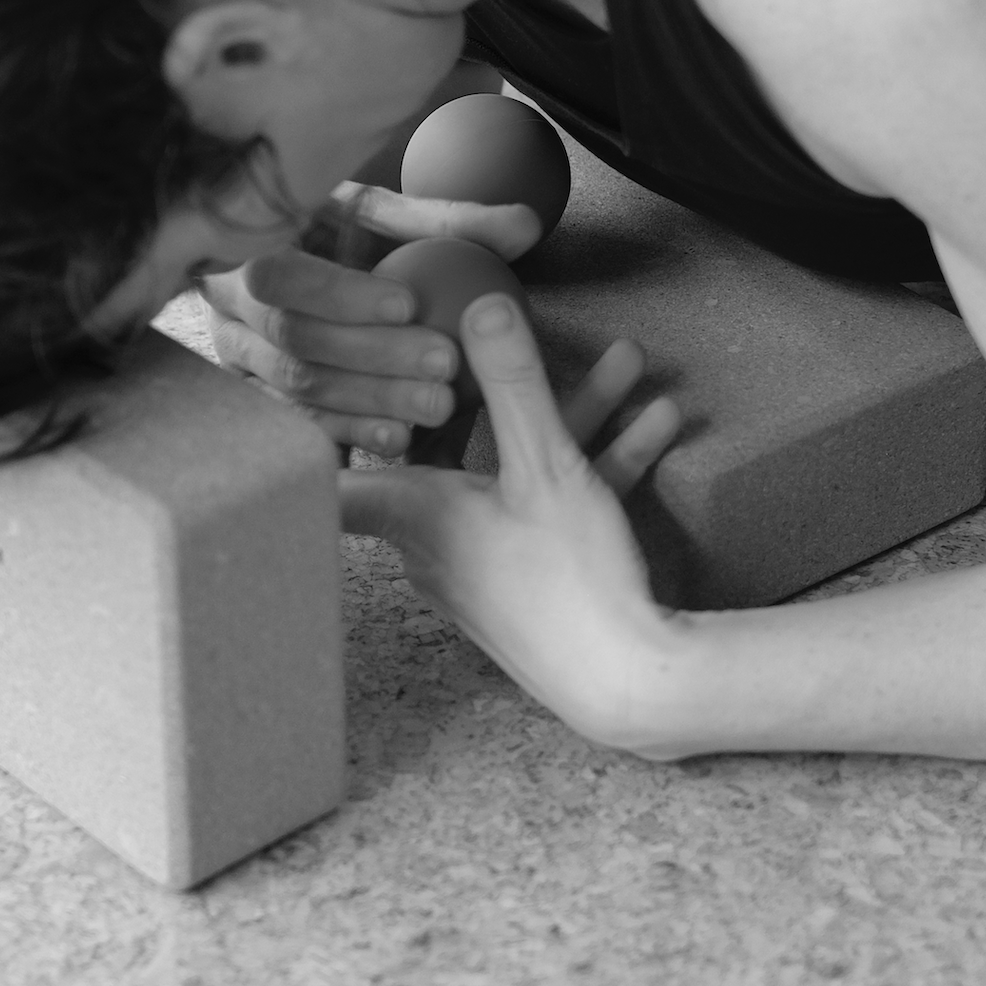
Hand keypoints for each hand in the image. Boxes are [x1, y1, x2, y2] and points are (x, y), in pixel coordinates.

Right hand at [202, 181, 543, 455]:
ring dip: (372, 399)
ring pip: (297, 388)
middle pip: (293, 339)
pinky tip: (402, 440)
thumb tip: (527, 224)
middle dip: (373, 356)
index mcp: (245, 247)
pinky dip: (352, 432)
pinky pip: (301, 425)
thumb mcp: (382, 218)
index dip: (340, 293)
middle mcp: (228, 309)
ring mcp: (237, 362)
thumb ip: (448, 221)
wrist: (285, 267)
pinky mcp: (256, 404)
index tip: (408, 303)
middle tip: (445, 364)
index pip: (279, 274)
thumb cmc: (336, 234)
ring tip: (440, 406)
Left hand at [339, 290, 686, 752]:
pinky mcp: (535, 582)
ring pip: (522, 470)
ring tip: (628, 362)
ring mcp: (486, 566)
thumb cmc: (568, 580)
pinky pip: (559, 506)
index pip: (338, 468)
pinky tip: (659, 422)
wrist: (630, 684)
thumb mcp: (545, 466)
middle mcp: (435, 545)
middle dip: (505, 385)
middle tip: (519, 332)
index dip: (331, 420)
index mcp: (414, 517)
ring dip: (579, 415)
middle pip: (453, 447)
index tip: (326, 373)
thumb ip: (514, 383)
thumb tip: (483, 301)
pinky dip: (600, 464)